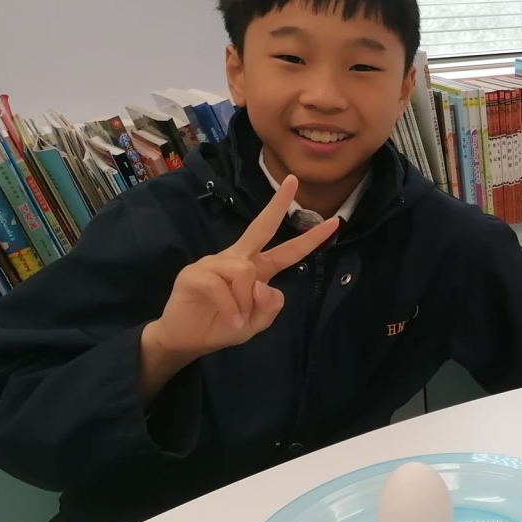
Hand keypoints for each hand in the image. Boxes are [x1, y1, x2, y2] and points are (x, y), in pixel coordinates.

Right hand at [138, 176, 338, 401]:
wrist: (186, 341)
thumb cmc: (222, 326)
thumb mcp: (255, 324)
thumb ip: (270, 309)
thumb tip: (266, 286)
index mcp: (257, 269)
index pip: (288, 251)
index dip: (311, 239)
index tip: (335, 222)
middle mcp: (238, 259)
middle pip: (261, 227)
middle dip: (278, 204)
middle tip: (294, 181)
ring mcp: (214, 262)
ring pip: (244, 271)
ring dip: (244, 301)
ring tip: (237, 319)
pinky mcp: (194, 273)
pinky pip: (221, 287)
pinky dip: (230, 308)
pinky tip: (230, 322)